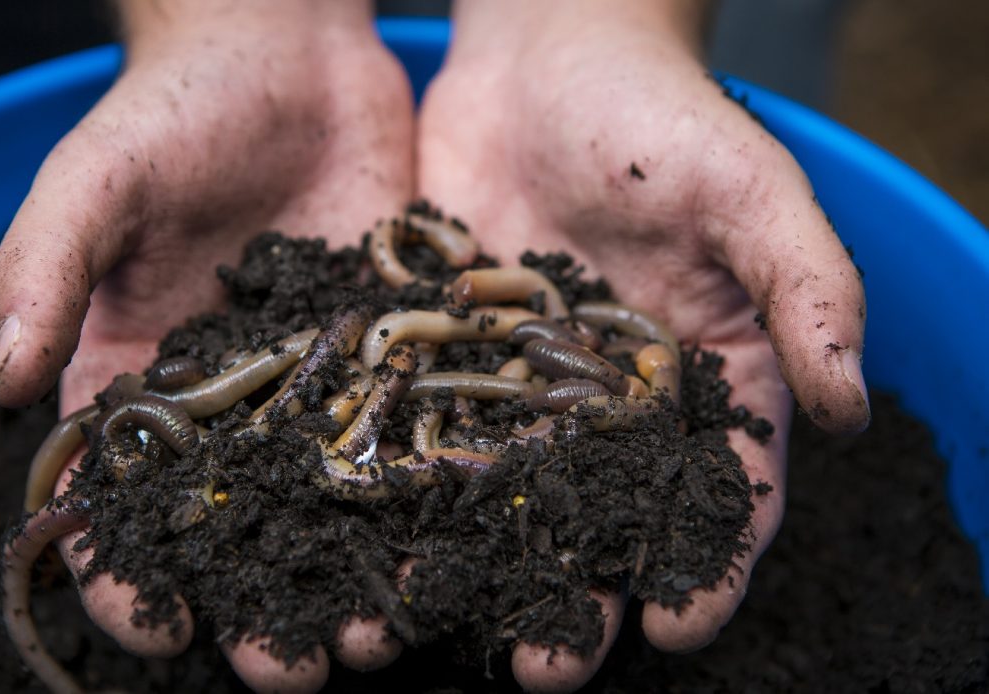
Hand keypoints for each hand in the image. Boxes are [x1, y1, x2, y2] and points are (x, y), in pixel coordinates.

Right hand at [0, 1, 412, 688]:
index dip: (124, 572)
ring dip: (351, 569)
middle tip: (297, 668)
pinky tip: (452, 540)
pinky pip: (406, 425)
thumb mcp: (94, 183)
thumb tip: (2, 384)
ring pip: (329, 497)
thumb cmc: (168, 112)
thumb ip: (43, 273)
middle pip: (235, 524)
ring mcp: (312, 379)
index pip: (117, 499)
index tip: (156, 630)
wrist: (283, 55)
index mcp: (136, 379)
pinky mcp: (386, 346)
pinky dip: (426, 487)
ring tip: (385, 635)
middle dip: (260, 600)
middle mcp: (226, 399)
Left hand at [416, 1, 868, 689]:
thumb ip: (808, 290)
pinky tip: (377, 539)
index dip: (707, 563)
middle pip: (603, 515)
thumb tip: (852, 411)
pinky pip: (429, 428)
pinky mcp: (451, 352)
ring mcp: (525, 382)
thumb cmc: (665, 119)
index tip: (682, 627)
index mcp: (703, 375)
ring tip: (448, 631)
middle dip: (578, 596)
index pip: (718, 488)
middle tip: (548, 670)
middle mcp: (613, 399)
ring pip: (507, 493)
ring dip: (482, 567)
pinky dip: (405, 487)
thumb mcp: (751, 192)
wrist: (547, 55)